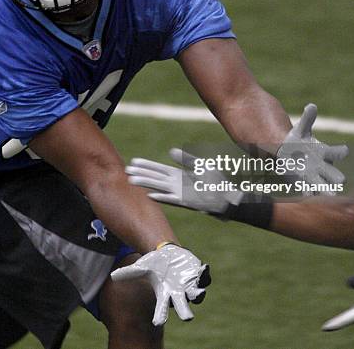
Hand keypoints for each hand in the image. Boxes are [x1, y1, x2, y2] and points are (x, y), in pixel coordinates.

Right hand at [110, 244, 210, 325]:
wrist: (168, 255)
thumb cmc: (154, 264)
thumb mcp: (141, 267)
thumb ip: (128, 273)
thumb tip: (112, 276)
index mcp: (164, 294)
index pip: (161, 308)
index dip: (160, 315)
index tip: (157, 322)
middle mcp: (178, 293)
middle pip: (182, 307)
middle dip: (185, 312)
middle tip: (187, 318)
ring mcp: (189, 285)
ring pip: (196, 295)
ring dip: (198, 294)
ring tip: (198, 292)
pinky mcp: (197, 275)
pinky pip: (204, 278)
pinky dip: (205, 275)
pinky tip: (204, 269)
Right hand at [126, 148, 243, 214]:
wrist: (227, 198)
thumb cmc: (215, 182)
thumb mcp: (199, 165)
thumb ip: (185, 159)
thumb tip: (171, 151)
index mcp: (178, 176)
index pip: (158, 169)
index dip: (146, 166)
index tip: (134, 162)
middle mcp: (176, 185)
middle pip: (155, 178)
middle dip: (141, 174)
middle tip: (126, 171)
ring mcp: (180, 193)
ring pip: (159, 187)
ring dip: (147, 184)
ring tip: (133, 181)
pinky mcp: (187, 202)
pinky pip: (171, 199)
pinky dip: (162, 196)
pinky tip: (151, 194)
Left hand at [277, 104, 347, 192]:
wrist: (288, 153)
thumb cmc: (298, 140)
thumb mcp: (301, 129)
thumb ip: (307, 119)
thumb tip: (311, 106)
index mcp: (324, 153)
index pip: (336, 152)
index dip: (340, 151)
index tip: (344, 150)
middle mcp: (323, 166)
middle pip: (334, 174)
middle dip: (336, 177)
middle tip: (340, 180)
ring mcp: (315, 177)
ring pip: (323, 186)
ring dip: (326, 190)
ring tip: (330, 196)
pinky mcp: (304, 184)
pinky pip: (309, 192)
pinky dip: (309, 195)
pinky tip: (309, 200)